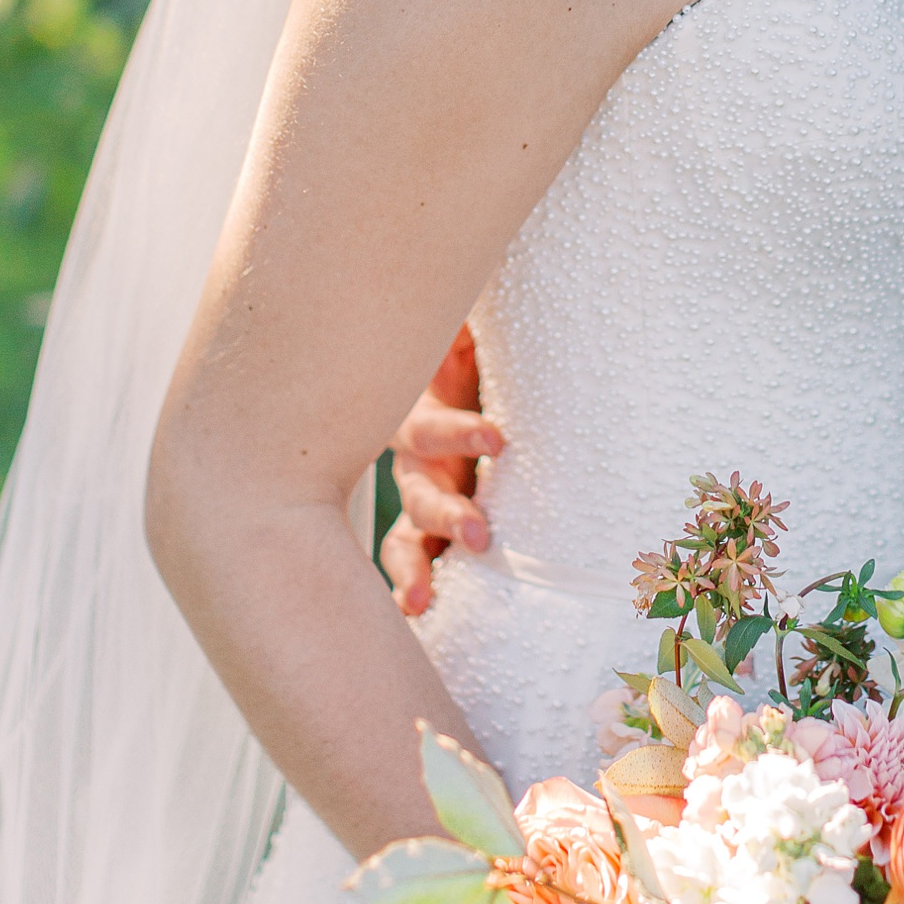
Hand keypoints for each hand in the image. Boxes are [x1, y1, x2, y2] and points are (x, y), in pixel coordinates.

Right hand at [379, 324, 500, 618]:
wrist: (444, 364)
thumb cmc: (467, 349)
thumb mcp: (461, 330)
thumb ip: (459, 319)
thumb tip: (464, 293)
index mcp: (420, 407)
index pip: (429, 427)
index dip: (459, 433)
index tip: (498, 439)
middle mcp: (413, 457)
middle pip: (417, 489)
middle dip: (446, 511)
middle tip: (478, 532)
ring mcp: (417, 494)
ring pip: (406, 534)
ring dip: (416, 564)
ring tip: (420, 600)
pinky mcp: (429, 524)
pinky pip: (412, 557)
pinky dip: (412, 582)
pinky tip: (415, 610)